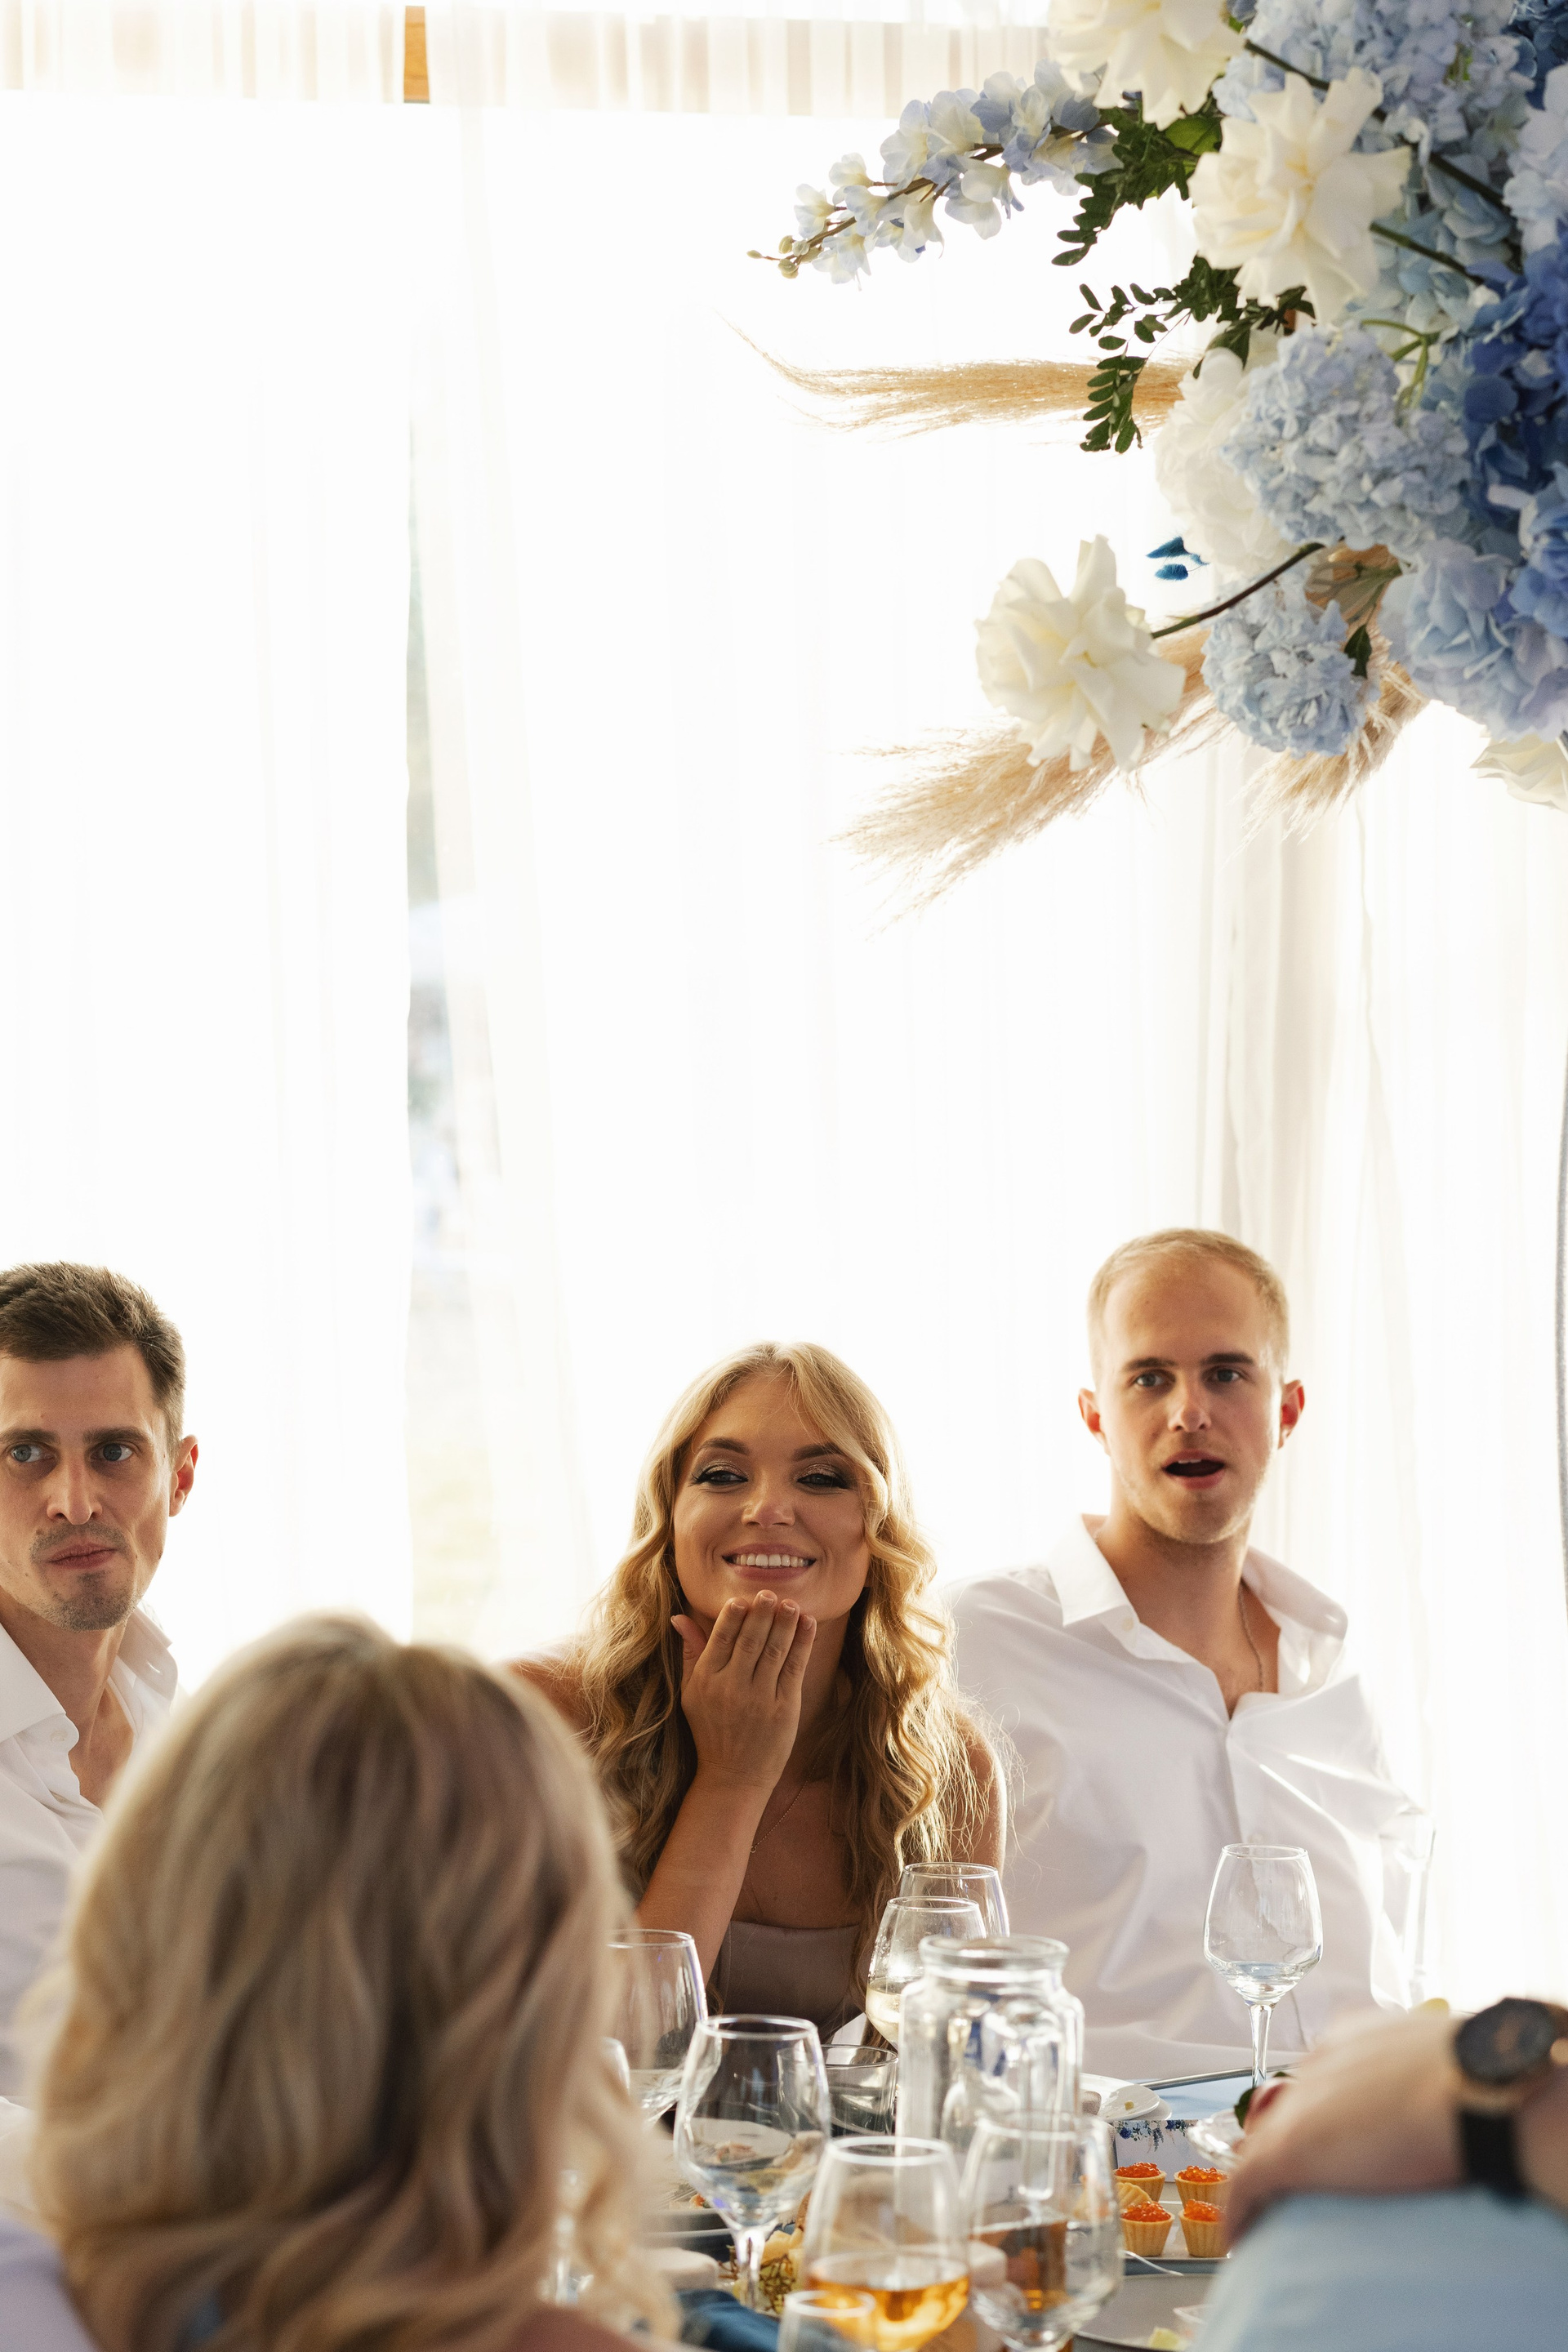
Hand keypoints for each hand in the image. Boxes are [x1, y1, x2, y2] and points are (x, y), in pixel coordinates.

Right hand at [671, 1592, 815, 1798]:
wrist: (733, 1777)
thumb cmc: (710, 1731)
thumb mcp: (691, 1694)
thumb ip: (691, 1653)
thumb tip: (679, 1617)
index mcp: (706, 1680)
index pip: (721, 1637)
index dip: (733, 1615)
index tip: (743, 1597)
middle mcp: (731, 1687)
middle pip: (750, 1640)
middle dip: (762, 1613)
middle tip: (770, 1592)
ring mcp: (759, 1698)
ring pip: (774, 1650)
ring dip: (785, 1623)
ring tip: (791, 1603)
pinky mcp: (784, 1708)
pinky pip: (794, 1668)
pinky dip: (802, 1644)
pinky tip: (807, 1625)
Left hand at [1225, 2008, 1461, 2241]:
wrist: (1476, 2089)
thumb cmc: (1480, 2078)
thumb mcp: (1446, 2065)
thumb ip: (1424, 2077)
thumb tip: (1447, 2102)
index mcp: (1355, 2037)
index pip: (1319, 2078)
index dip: (1319, 2114)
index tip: (1328, 2141)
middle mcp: (1318, 2062)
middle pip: (1284, 2107)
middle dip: (1285, 2142)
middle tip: (1294, 2183)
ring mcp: (1298, 2105)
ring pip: (1260, 2144)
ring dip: (1259, 2179)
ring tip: (1264, 2212)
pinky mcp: (1287, 2149)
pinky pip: (1248, 2184)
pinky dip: (1241, 2211)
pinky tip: (1241, 2237)